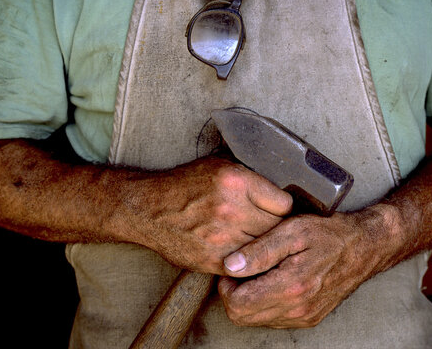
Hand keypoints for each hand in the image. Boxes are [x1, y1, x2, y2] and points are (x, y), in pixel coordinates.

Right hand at [118, 155, 292, 273]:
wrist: (147, 209)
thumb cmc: (184, 185)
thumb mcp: (219, 166)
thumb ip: (251, 179)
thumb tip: (281, 194)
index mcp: (236, 181)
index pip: (284, 203)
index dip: (284, 208)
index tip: (279, 211)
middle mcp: (231, 209)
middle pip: (277, 229)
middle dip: (278, 229)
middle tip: (273, 228)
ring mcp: (222, 238)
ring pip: (264, 250)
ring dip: (264, 247)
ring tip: (259, 240)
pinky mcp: (213, 260)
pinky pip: (246, 266)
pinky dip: (248, 261)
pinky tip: (243, 252)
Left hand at [218, 206, 403, 327]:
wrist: (363, 247)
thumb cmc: (329, 234)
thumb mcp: (292, 230)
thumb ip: (259, 250)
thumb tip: (230, 265)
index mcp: (291, 286)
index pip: (238, 304)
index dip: (226, 285)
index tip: (233, 267)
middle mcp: (297, 308)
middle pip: (242, 317)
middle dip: (234, 295)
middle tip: (242, 270)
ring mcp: (304, 316)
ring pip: (255, 320)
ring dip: (249, 300)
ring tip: (258, 273)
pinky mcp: (308, 318)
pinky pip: (273, 319)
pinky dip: (265, 304)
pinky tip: (272, 282)